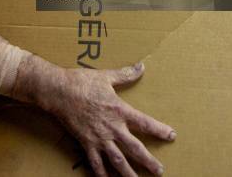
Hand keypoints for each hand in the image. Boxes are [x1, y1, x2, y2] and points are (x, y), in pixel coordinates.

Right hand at [15, 57, 174, 175]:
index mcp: (119, 110)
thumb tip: (142, 66)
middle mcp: (112, 128)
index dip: (159, 130)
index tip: (171, 135)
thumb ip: (126, 74)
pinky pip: (96, 163)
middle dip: (149, 161)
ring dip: (129, 174)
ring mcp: (99, 138)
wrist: (60, 92)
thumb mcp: (106, 76)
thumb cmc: (83, 82)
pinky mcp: (86, 143)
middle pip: (135, 148)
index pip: (144, 123)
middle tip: (160, 171)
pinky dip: (102, 174)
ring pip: (118, 161)